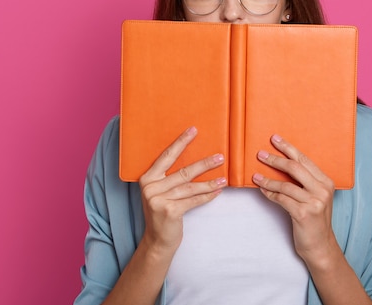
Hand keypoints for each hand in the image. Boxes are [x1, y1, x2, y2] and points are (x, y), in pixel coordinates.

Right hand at [138, 126, 226, 254]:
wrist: (158, 240)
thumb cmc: (163, 212)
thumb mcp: (161, 192)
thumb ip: (170, 178)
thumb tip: (196, 159)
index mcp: (147, 178)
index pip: (167, 156)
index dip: (181, 142)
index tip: (194, 130)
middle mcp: (150, 187)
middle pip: (183, 171)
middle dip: (204, 164)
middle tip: (220, 156)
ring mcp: (158, 200)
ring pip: (190, 186)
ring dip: (210, 182)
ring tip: (224, 177)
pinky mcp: (169, 211)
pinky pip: (194, 200)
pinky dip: (207, 196)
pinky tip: (218, 191)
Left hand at [252, 134, 336, 264]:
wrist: (320, 246)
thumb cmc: (313, 220)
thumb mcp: (314, 197)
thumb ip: (304, 182)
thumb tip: (281, 164)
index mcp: (326, 182)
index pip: (304, 160)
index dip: (288, 148)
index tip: (274, 139)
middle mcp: (323, 190)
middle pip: (295, 168)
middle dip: (275, 159)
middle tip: (260, 154)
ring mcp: (314, 202)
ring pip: (285, 185)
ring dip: (268, 180)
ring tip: (255, 176)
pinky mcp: (304, 214)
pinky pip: (281, 199)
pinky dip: (269, 194)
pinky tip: (262, 190)